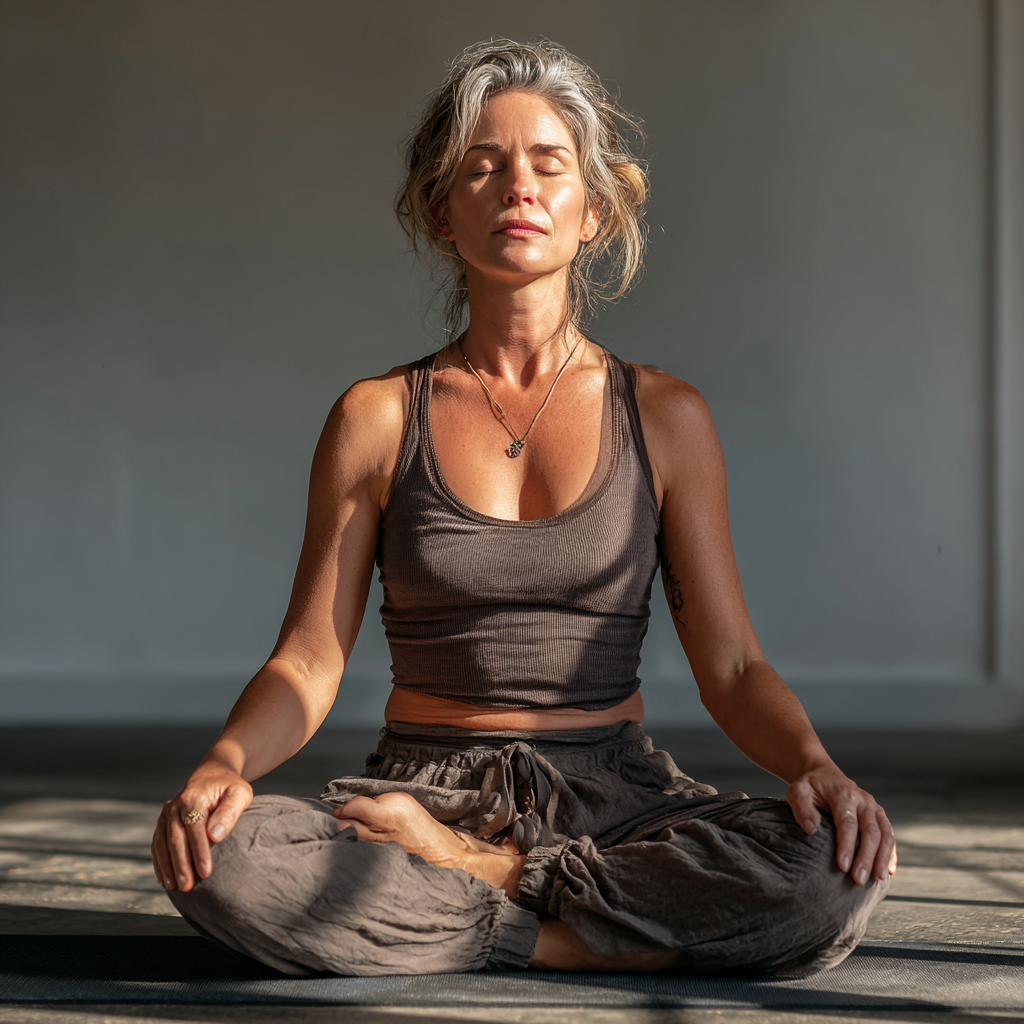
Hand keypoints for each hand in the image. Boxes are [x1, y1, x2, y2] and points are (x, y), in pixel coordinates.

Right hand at [151, 761, 252, 892]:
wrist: (212, 775)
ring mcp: (166, 814)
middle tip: (188, 886)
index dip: (200, 852)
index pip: (196, 829)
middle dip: (181, 865)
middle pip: (176, 839)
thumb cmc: (229, 787)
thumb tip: (216, 835)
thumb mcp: (239, 794)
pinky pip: (157, 844)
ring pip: (163, 844)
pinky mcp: (162, 821)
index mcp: (194, 798)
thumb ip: (230, 812)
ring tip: (175, 887)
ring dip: (168, 867)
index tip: (206, 873)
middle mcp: (176, 806)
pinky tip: (164, 879)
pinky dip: (159, 862)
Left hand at [786, 766, 896, 885]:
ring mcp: (874, 807)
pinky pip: (890, 834)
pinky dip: (891, 853)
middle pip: (870, 831)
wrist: (824, 775)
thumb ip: (802, 808)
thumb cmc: (810, 787)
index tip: (843, 866)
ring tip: (877, 879)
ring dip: (882, 857)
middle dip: (866, 857)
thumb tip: (811, 829)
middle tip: (858, 879)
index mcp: (844, 794)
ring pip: (885, 834)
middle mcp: (863, 800)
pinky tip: (889, 871)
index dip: (847, 846)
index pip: (847, 823)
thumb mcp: (798, 791)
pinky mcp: (879, 815)